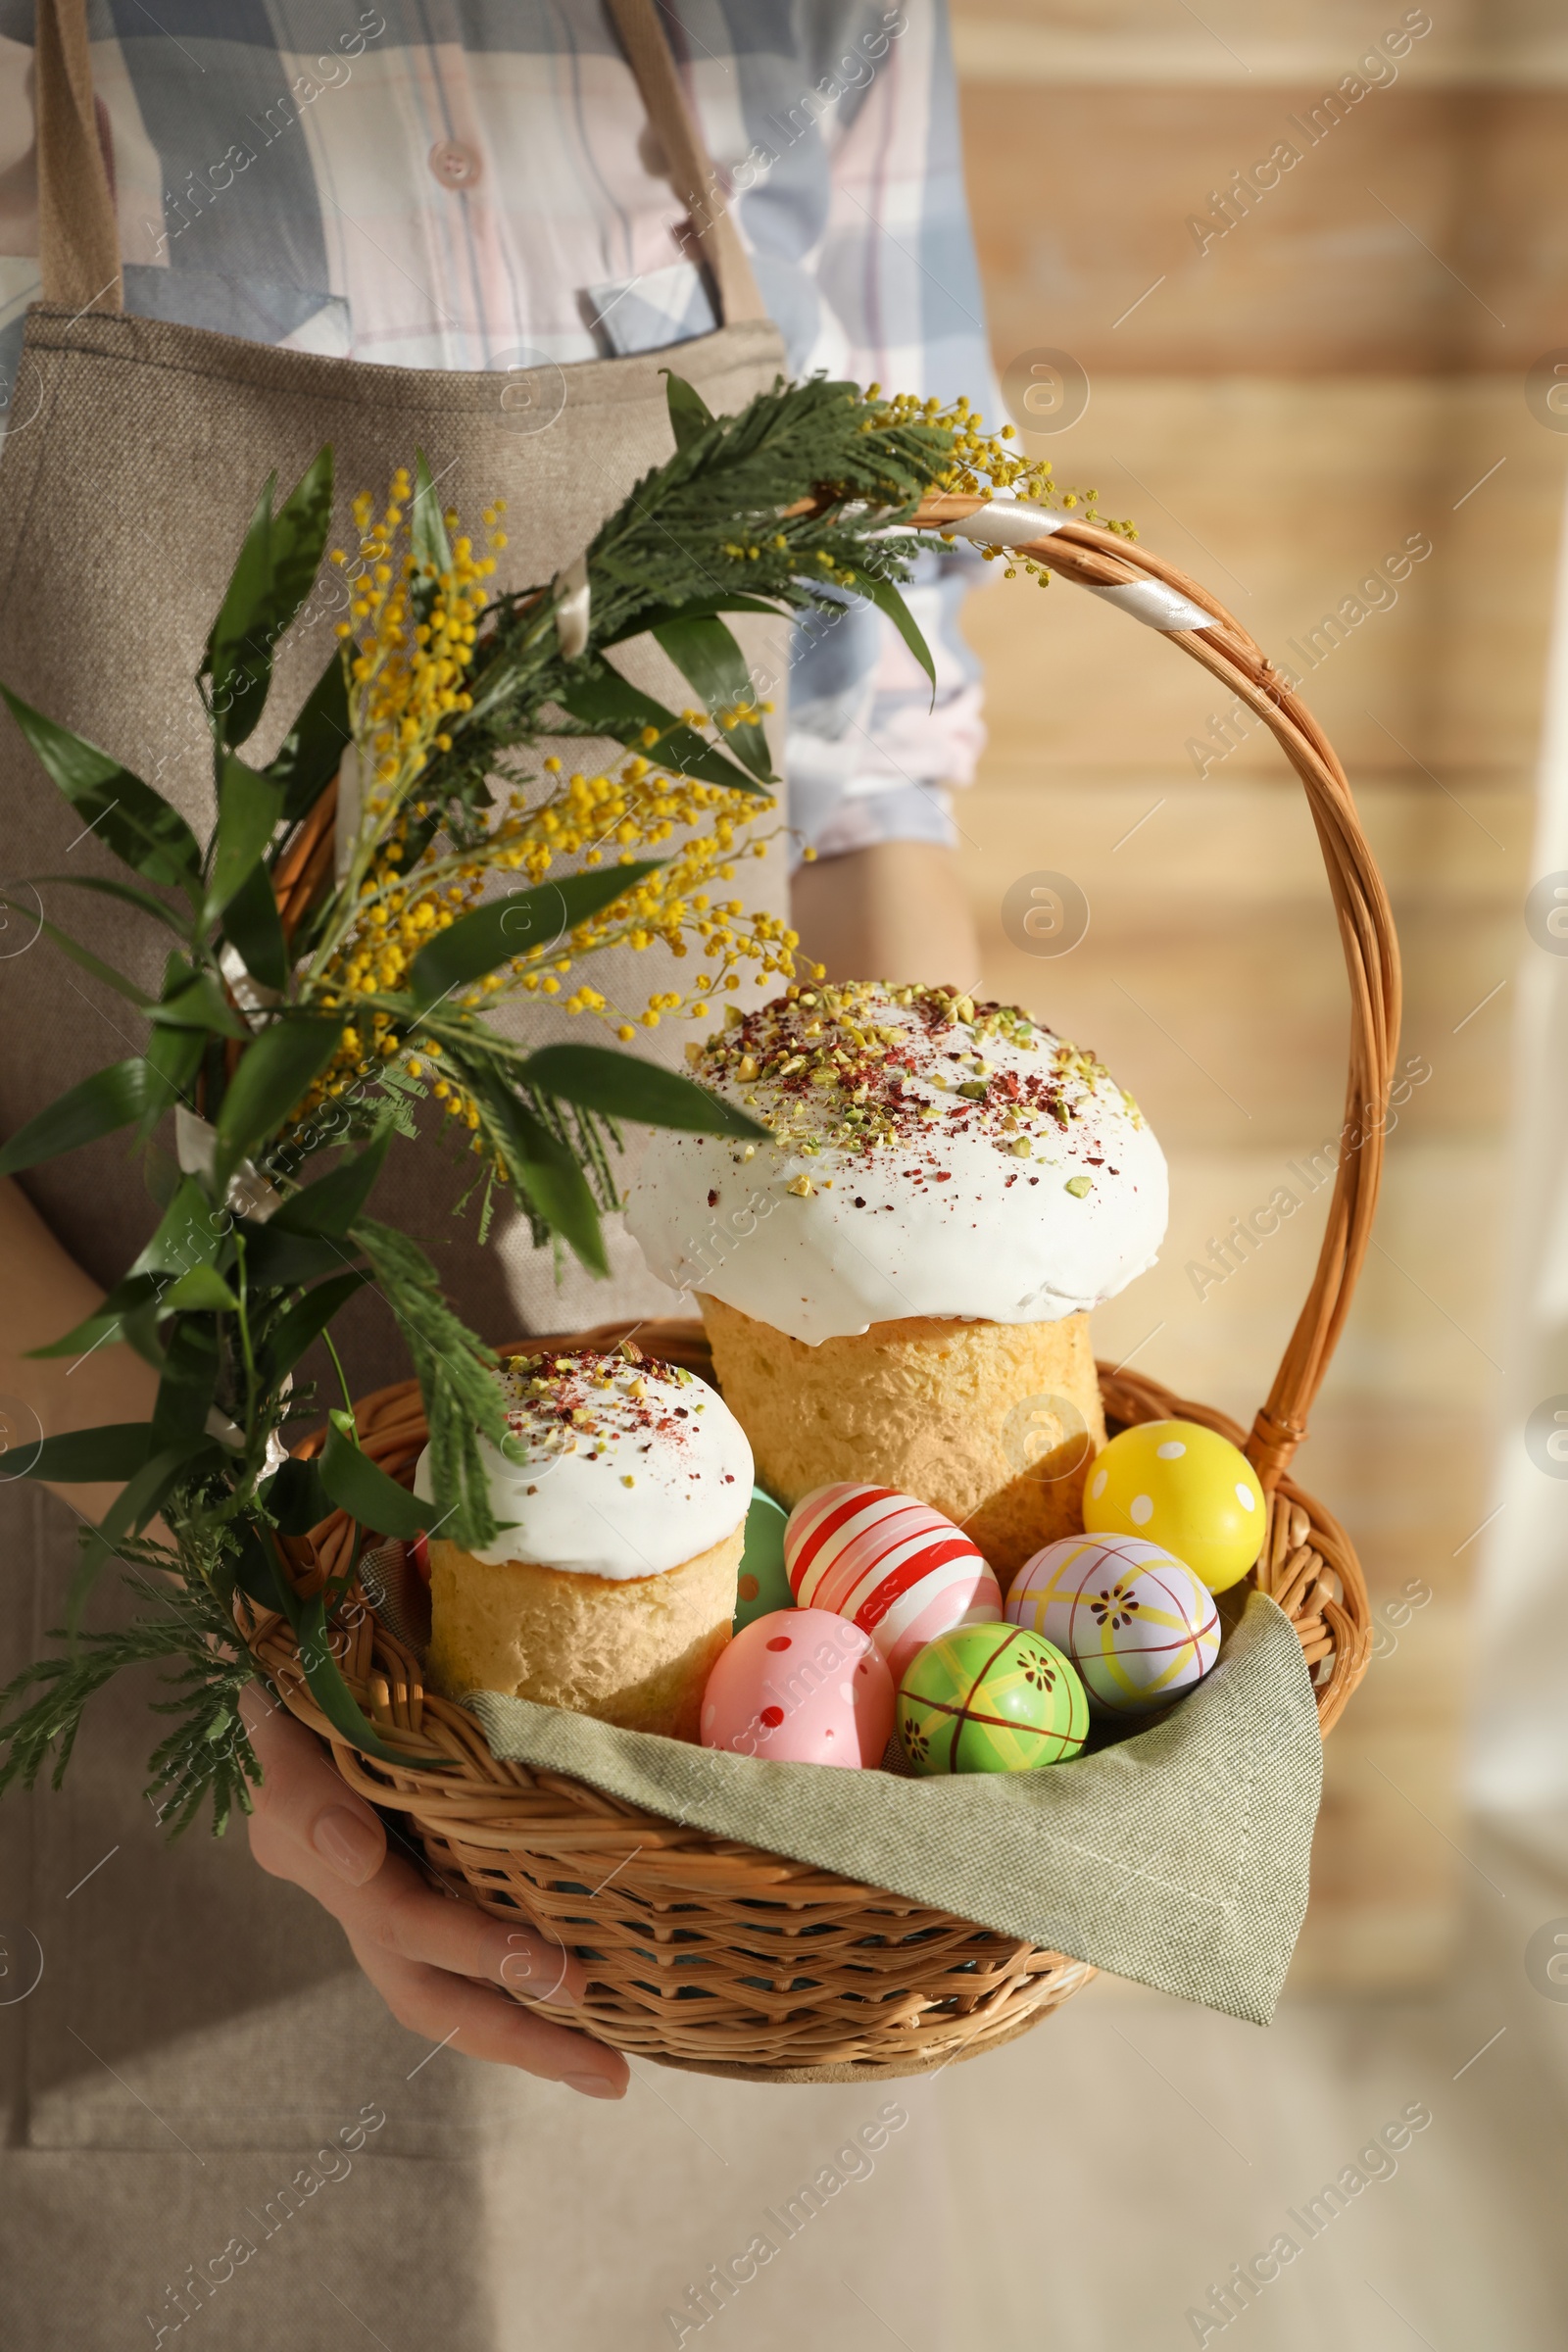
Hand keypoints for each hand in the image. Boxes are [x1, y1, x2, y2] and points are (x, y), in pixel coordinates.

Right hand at [241, 1684, 627, 2098]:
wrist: (295, 1640)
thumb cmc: (296, 1669)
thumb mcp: (282, 1710)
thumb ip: (306, 1789)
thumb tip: (356, 1854)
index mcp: (316, 1849)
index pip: (400, 1918)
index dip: (482, 1950)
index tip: (567, 1978)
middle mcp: (350, 1884)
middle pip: (428, 1991)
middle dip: (517, 2034)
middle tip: (610, 2073)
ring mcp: (382, 1882)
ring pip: (444, 1987)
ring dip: (524, 2030)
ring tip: (608, 2067)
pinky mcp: (423, 1861)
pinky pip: (474, 1933)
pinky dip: (521, 1983)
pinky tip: (593, 1999)